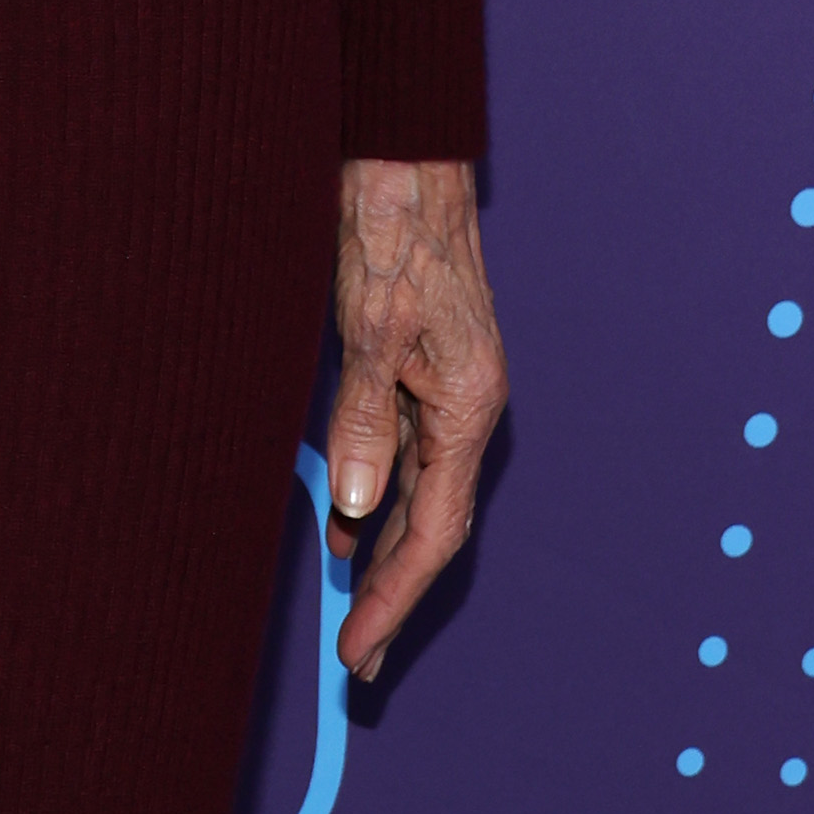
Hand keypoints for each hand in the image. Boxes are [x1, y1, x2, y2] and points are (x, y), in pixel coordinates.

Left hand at [323, 154, 506, 683]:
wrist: (403, 155)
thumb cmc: (391, 228)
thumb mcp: (368, 326)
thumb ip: (363, 418)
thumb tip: (351, 506)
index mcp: (469, 406)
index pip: (435, 531)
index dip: (395, 596)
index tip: (358, 649)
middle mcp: (467, 407)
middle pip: (434, 525)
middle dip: (394, 592)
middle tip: (355, 657)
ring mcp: (449, 388)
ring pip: (419, 493)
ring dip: (382, 549)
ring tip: (346, 606)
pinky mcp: (425, 368)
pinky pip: (405, 453)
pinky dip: (375, 495)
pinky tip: (345, 518)